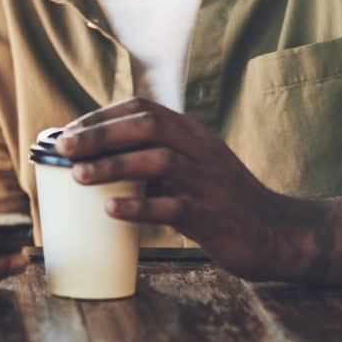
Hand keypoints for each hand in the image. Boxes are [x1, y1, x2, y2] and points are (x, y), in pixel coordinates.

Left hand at [55, 98, 320, 280]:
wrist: (278, 233)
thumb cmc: (222, 199)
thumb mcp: (191, 165)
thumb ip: (154, 156)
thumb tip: (95, 157)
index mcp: (191, 133)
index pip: (142, 109)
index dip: (102, 116)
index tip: (68, 130)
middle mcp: (199, 150)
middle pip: (147, 127)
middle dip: (100, 134)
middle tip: (63, 146)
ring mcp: (207, 181)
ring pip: (157, 162)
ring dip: (113, 166)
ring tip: (77, 175)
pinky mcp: (212, 215)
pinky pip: (172, 207)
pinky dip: (139, 206)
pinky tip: (111, 209)